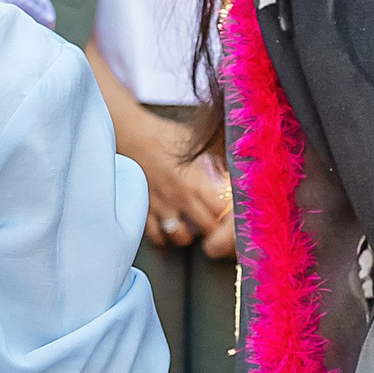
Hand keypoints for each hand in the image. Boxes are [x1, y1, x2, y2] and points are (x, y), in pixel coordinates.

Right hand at [118, 102, 235, 259]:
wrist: (131, 135)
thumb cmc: (166, 136)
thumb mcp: (199, 142)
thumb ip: (220, 156)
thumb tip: (242, 165)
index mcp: (196, 182)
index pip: (222, 213)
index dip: (231, 217)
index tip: (234, 214)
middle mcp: (180, 199)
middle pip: (206, 228)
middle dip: (216, 229)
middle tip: (219, 225)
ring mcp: (161, 207)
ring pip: (180, 237)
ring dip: (190, 235)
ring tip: (195, 228)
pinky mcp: (144, 209)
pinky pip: (155, 235)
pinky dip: (164, 237)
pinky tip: (170, 230)